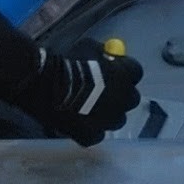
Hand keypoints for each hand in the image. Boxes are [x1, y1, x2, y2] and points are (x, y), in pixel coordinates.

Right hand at [21, 39, 142, 145]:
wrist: (48, 85)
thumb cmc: (68, 61)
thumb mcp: (89, 47)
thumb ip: (102, 54)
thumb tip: (108, 57)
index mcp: (125, 75)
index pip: (135, 72)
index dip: (124, 70)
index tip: (114, 69)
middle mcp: (123, 99)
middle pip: (131, 99)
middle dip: (121, 95)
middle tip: (106, 91)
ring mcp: (109, 121)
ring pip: (116, 120)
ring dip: (107, 114)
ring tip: (89, 108)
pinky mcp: (92, 136)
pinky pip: (96, 134)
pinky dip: (89, 129)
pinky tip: (77, 120)